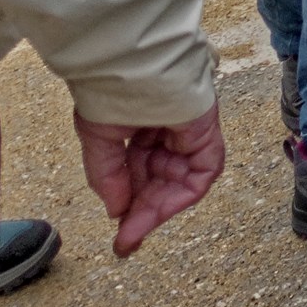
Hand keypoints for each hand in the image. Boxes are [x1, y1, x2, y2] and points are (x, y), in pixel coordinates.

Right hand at [74, 102, 224, 256]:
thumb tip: (116, 211)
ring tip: (133, 231)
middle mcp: (168, 134)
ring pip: (179, 182)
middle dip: (143, 213)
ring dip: (157, 209)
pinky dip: (182, 193)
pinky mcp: (207, 132)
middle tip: (125, 242)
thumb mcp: (100, 138)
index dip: (129, 204)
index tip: (119, 237)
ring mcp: (189, 133)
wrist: (133, 63)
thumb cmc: (114, 90)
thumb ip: (108, 176)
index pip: (140, 174)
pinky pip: (203, 172)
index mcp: (142, 129)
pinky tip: (157, 210)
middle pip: (160, 182)